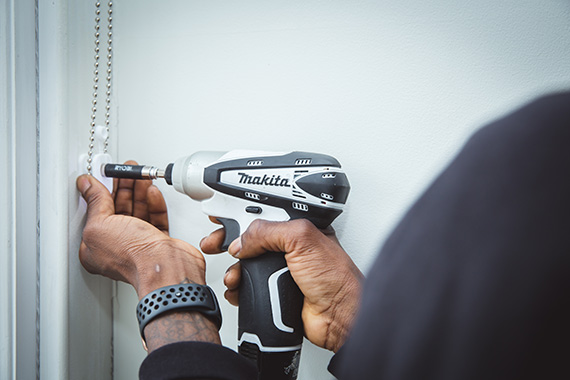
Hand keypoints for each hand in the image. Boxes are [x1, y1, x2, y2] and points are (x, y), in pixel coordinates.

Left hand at [77, 162, 219, 351]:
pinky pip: (155, 218)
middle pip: (118, 210)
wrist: (167, 268)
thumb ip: (95, 202)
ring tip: (140, 176)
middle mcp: (117, 247)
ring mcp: (140, 244)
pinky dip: (154, 204)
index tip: (104, 175)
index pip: (95, 213)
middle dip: (123, 188)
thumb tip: (87, 185)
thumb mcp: (101, 224)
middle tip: (126, 171)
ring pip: (138, 212)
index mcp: (95, 248)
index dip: (100, 191)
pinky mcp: (159, 242)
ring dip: (139, 192)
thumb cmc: (134, 257)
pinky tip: (152, 193)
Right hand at [200, 219, 362, 351]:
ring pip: (247, 264)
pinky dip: (239, 289)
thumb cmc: (337, 278)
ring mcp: (282, 270)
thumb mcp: (302, 240)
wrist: (340, 318)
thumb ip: (268, 231)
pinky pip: (249, 286)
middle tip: (214, 242)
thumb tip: (242, 240)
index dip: (241, 212)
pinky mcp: (276, 291)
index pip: (264, 214)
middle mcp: (289, 247)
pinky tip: (239, 290)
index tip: (221, 214)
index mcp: (297, 228)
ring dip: (234, 269)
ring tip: (234, 275)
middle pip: (250, 238)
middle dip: (229, 240)